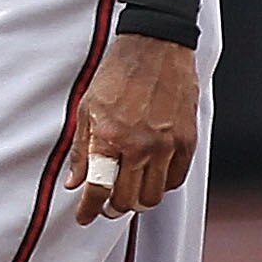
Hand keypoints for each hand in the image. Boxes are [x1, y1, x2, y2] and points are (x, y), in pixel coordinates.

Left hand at [66, 35, 197, 222]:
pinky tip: (153, 177)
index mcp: (109, 137)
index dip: (89, 210)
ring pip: (153, 196)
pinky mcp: (187, 140)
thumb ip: (80, 149)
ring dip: (139, 201)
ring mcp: (166, 144)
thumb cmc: (120, 71)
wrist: (156, 45)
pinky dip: (163, 185)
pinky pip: (176, 179)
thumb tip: (74, 181)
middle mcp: (139, 145)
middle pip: (126, 200)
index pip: (98, 189)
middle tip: (108, 205)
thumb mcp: (88, 108)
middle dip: (113, 208)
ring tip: (131, 193)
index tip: (85, 216)